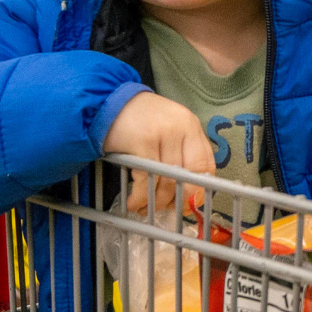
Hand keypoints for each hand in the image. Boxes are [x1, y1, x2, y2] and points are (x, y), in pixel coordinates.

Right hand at [102, 92, 211, 219]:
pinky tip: (135, 202)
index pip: (206, 164)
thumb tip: (187, 192)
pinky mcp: (142, 141)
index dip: (199, 188)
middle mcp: (181, 128)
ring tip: (145, 208)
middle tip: (168, 210)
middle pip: (190, 174)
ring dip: (157, 201)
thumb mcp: (167, 129)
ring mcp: (162, 133)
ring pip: (168, 180)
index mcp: (191, 126)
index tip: (190, 203)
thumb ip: (180, 152)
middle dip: (180, 198)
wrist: (105, 102)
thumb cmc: (137, 120)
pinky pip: (147, 178)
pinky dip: (141, 196)